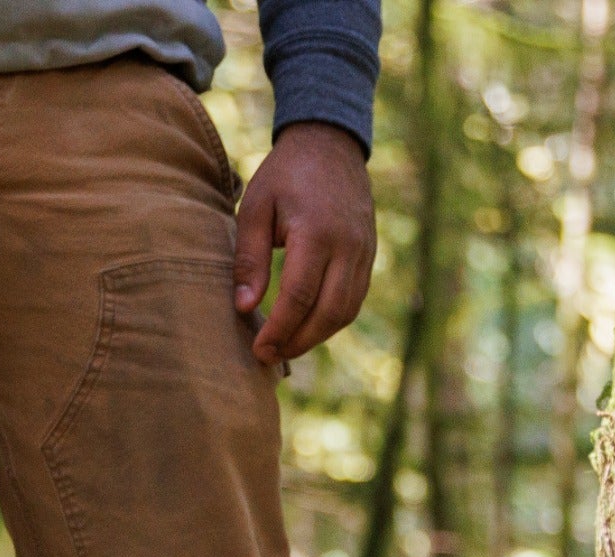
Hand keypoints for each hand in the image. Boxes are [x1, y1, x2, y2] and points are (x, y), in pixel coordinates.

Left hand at [233, 121, 375, 366]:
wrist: (330, 143)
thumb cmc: (285, 175)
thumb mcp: (255, 207)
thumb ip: (249, 259)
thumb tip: (244, 308)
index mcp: (316, 232)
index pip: (299, 297)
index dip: (279, 330)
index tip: (259, 350)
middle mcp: (347, 246)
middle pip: (327, 313)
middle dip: (298, 341)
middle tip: (270, 355)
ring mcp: (364, 252)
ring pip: (344, 312)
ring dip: (316, 336)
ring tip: (286, 345)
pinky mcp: (370, 256)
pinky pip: (354, 300)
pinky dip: (330, 320)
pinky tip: (307, 326)